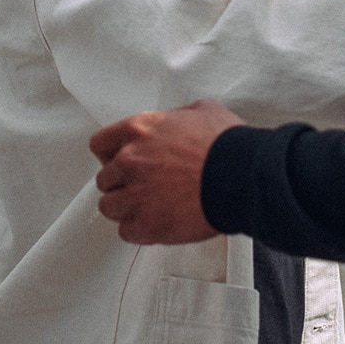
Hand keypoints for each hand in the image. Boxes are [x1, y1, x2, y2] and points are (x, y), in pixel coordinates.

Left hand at [91, 100, 243, 244]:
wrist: (244, 177)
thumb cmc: (229, 146)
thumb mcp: (204, 111)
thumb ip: (179, 116)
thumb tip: (179, 120)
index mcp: (139, 130)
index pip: (100, 144)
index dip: (111, 154)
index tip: (119, 161)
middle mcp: (130, 161)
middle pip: (105, 179)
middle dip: (122, 183)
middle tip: (143, 186)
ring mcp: (136, 195)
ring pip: (110, 207)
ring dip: (127, 208)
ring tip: (150, 207)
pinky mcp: (147, 224)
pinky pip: (126, 232)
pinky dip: (140, 230)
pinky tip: (157, 222)